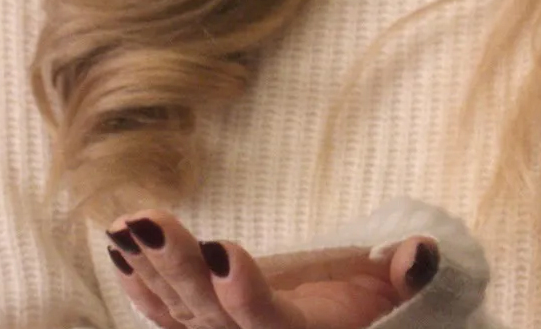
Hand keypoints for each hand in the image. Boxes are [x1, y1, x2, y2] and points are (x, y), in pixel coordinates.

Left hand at [105, 209, 439, 328]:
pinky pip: (166, 312)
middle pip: (209, 312)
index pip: (265, 321)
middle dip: (178, 265)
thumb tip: (421, 253)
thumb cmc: (377, 307)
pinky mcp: (207, 325)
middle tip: (149, 221)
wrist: (347, 327)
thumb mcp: (401, 293)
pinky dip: (140, 283)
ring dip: (149, 267)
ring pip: (178, 309)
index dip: (243, 291)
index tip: (221, 249)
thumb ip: (411, 278)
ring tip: (125, 225)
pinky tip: (119, 248)